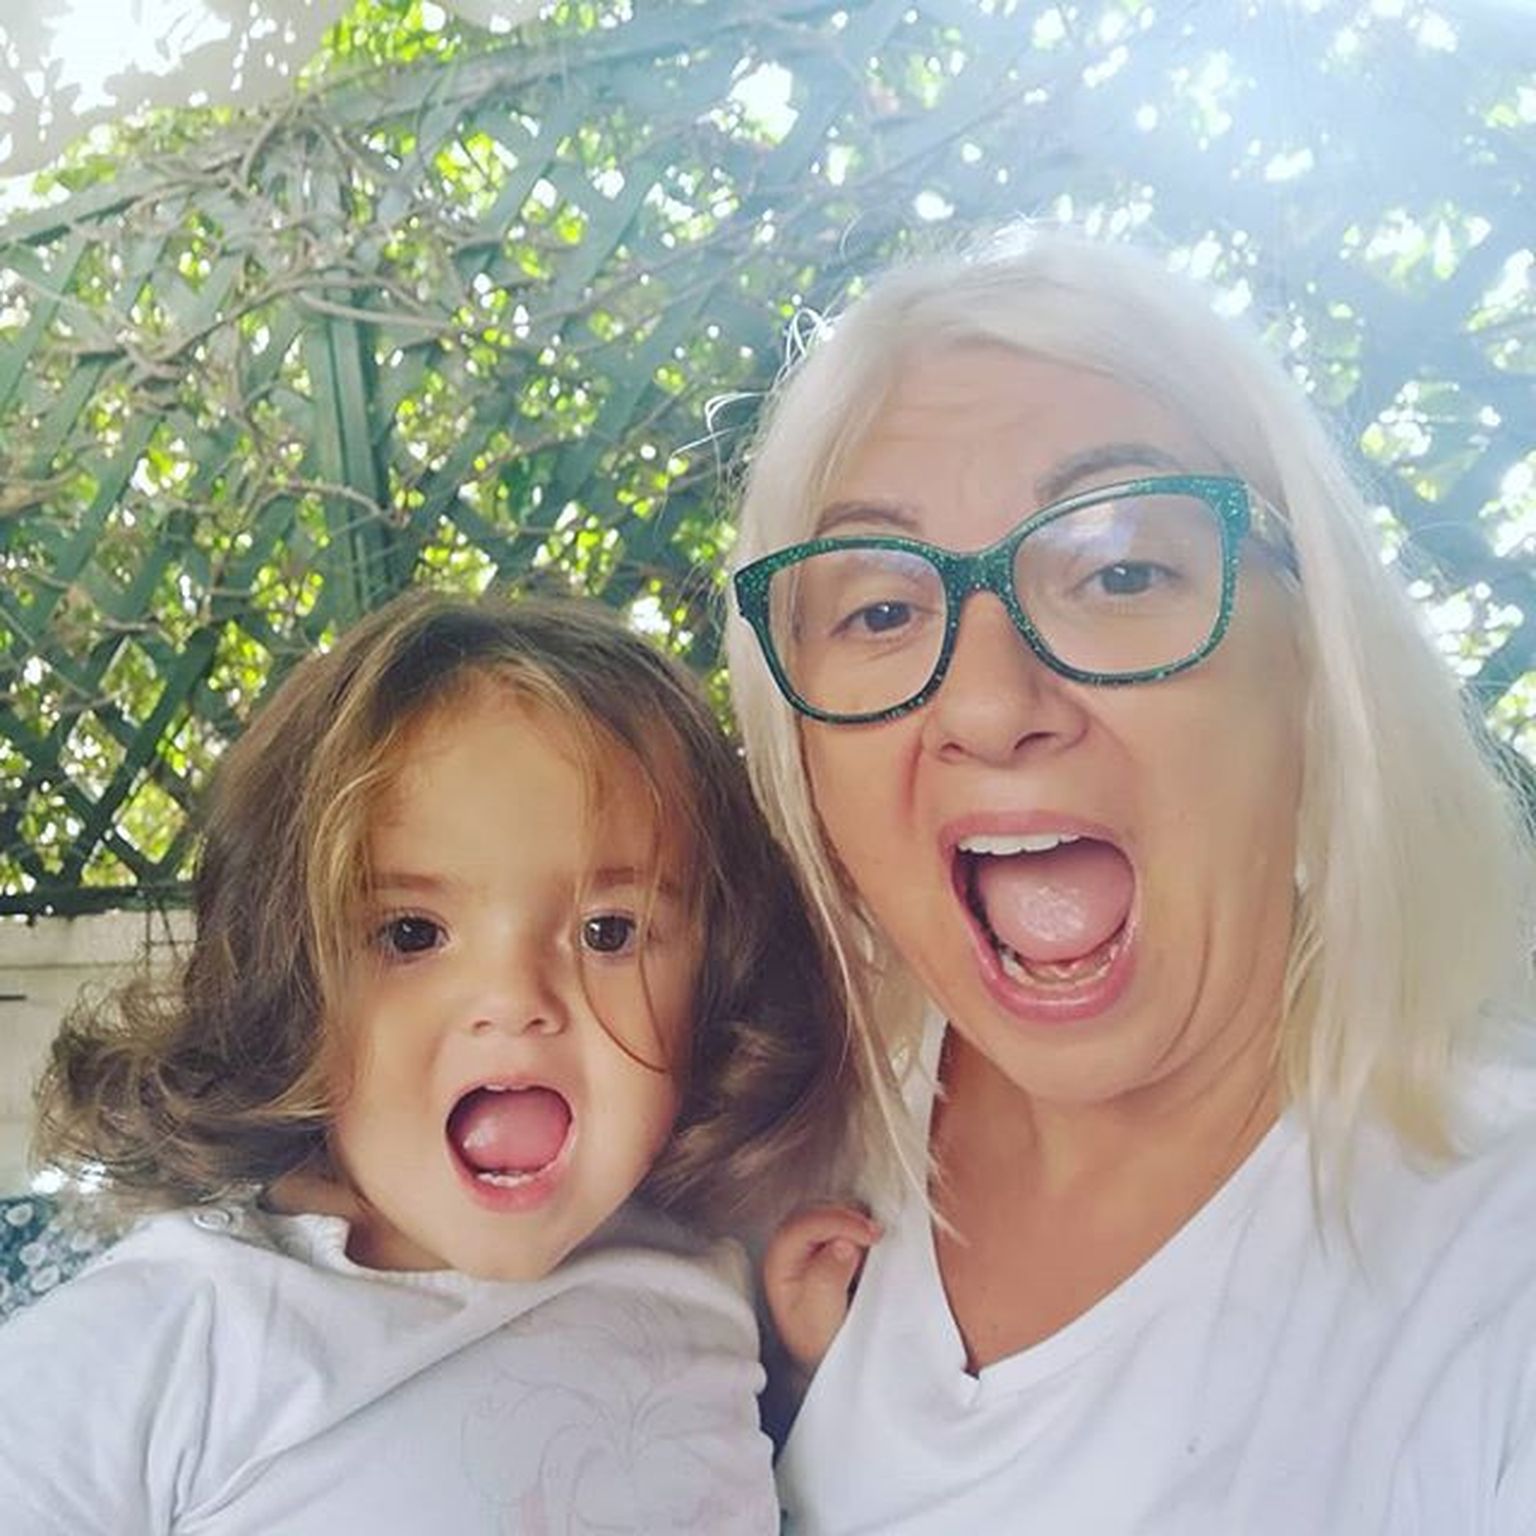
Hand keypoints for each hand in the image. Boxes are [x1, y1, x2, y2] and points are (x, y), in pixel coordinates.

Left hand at [762, 1203, 881, 1372]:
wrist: (826, 1354)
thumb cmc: (819, 1338)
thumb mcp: (820, 1316)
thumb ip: (828, 1278)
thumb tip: (844, 1244)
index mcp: (781, 1257)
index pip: (806, 1223)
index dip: (840, 1222)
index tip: (870, 1235)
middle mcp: (792, 1242)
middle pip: (820, 1208)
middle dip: (850, 1218)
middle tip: (877, 1238)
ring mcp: (811, 1238)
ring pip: (834, 1208)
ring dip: (857, 1220)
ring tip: (874, 1243)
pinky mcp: (829, 1239)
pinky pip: (846, 1218)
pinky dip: (862, 1225)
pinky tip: (872, 1244)